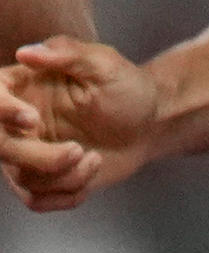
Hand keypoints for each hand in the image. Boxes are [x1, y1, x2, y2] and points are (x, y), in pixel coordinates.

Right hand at [0, 35, 159, 210]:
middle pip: (2, 147)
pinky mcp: (42, 177)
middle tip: (79, 150)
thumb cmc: (127, 88)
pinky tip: (90, 174)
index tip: (32, 119)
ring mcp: (27, 151)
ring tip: (94, 158)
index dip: (1, 111)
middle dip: (40, 158)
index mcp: (20, 87)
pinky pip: (35, 199)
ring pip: (22, 178)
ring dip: (65, 176)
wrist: (150, 124)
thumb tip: (26, 53)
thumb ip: (68, 54)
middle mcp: (14, 121)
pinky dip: (66, 195)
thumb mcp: (105, 64)